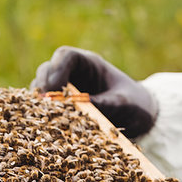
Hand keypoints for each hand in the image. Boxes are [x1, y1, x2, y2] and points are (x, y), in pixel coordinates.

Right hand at [30, 46, 157, 137]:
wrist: (140, 117)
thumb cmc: (135, 104)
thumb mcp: (125, 103)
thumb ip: (107, 103)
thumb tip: (82, 108)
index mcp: (90, 64)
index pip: (66, 56)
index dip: (56, 69)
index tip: (53, 88)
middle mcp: (75, 74)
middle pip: (49, 70)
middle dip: (43, 85)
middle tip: (42, 103)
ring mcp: (68, 90)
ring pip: (44, 89)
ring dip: (41, 100)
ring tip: (42, 115)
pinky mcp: (66, 107)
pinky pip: (49, 107)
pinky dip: (44, 114)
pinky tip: (45, 125)